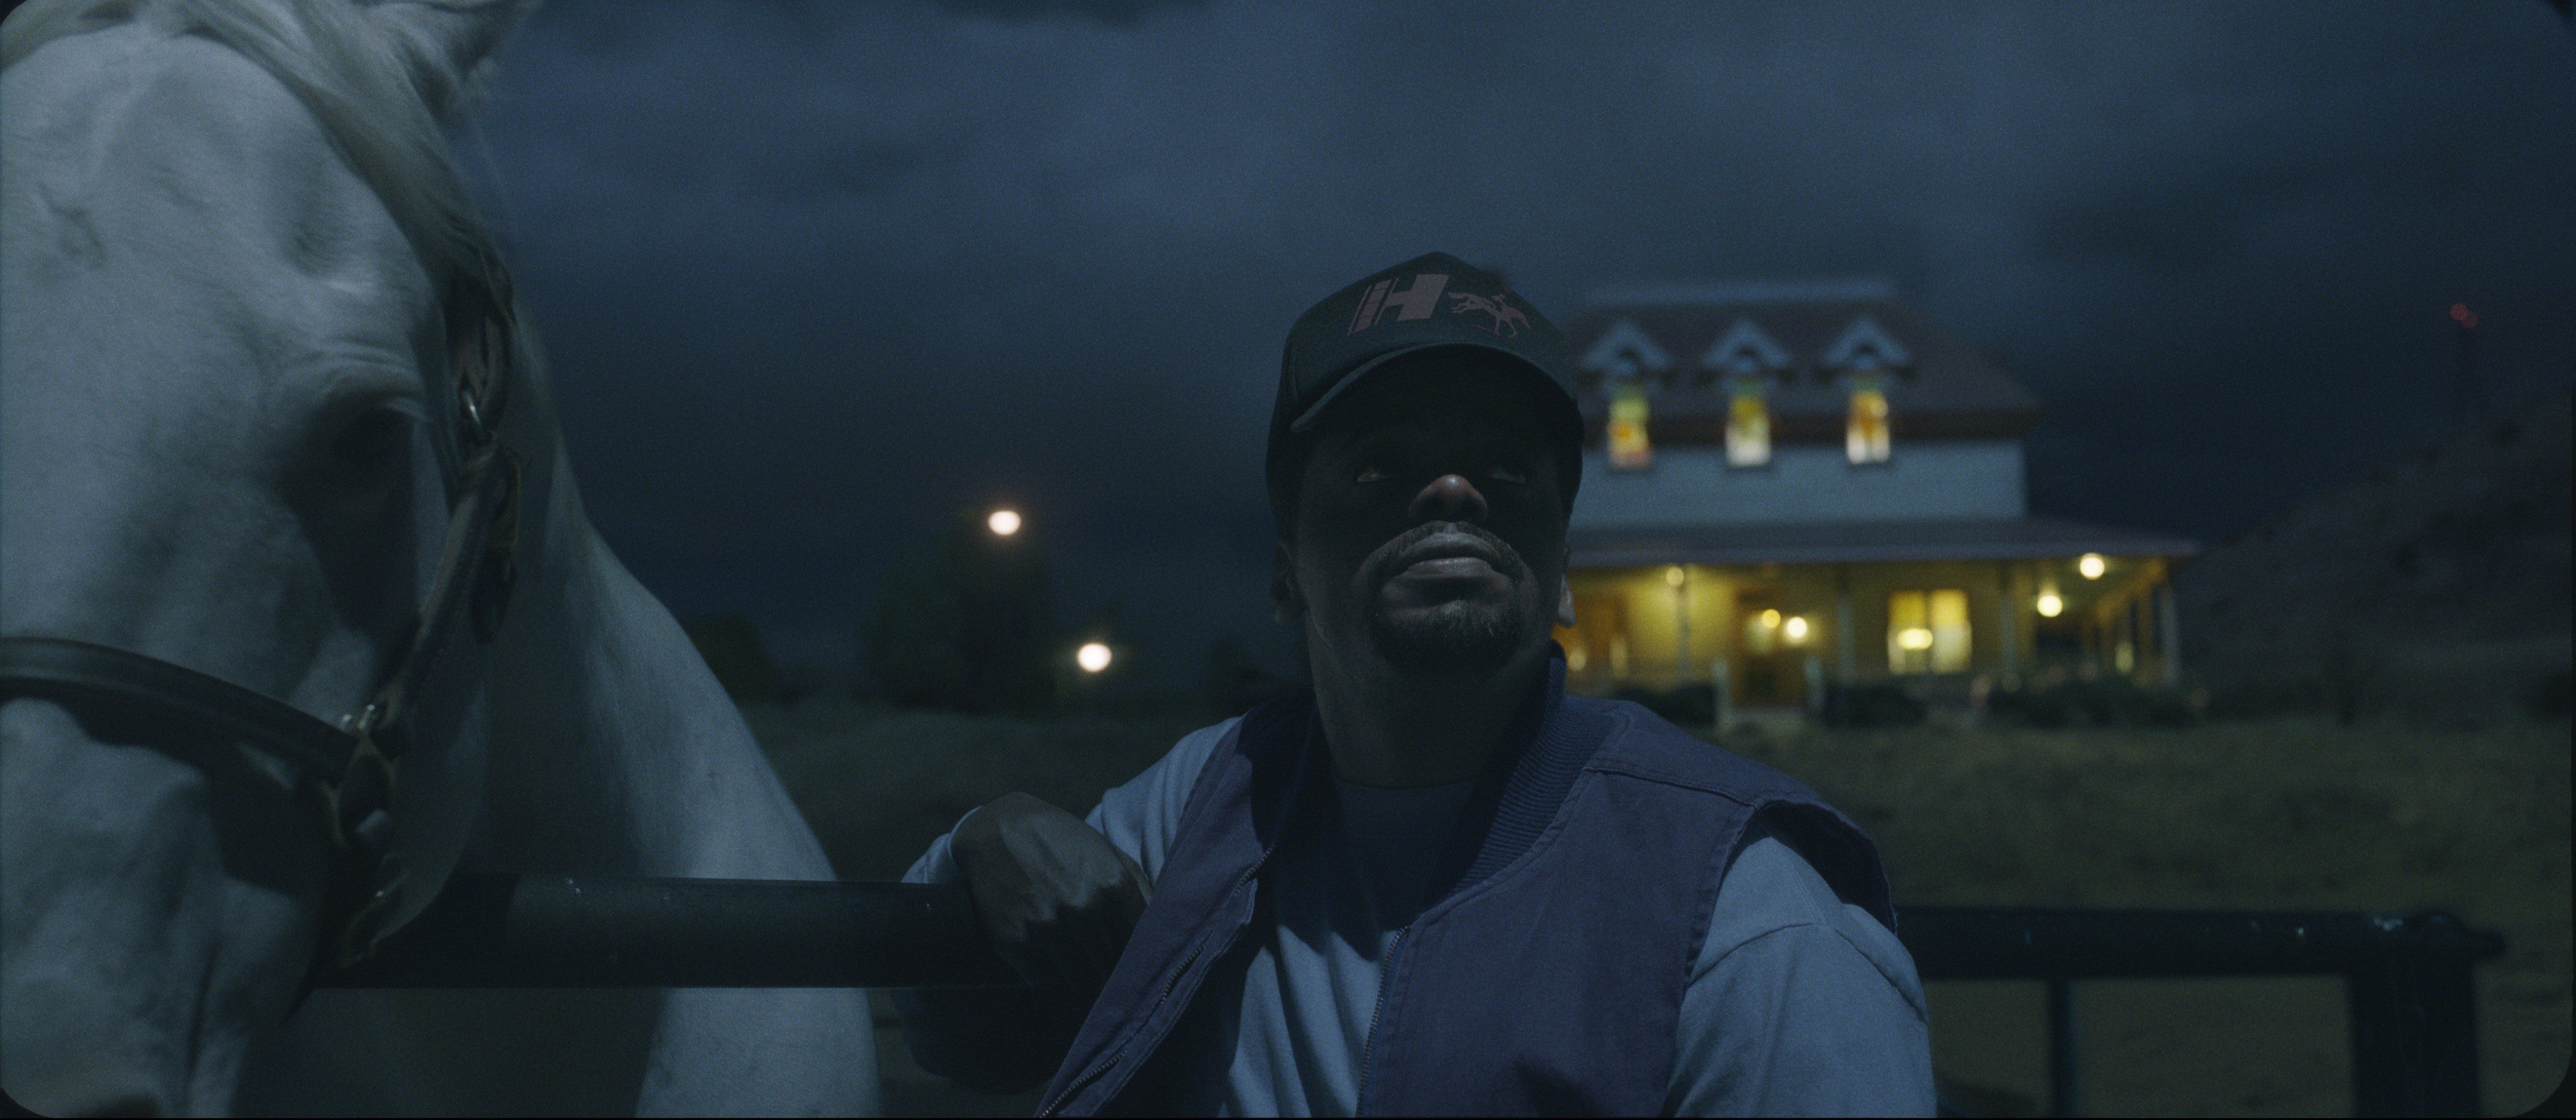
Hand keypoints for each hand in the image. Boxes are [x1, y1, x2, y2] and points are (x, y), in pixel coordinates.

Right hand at [950, 792, 1152, 989]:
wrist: (996, 830)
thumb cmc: (1062, 841)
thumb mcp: (1108, 853)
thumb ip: (1141, 892)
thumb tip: (1168, 932)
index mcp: (1112, 884)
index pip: (1139, 946)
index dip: (1140, 959)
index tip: (1138, 965)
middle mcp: (1081, 909)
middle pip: (1111, 969)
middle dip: (1113, 973)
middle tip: (1109, 971)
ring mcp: (1045, 928)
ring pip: (1080, 982)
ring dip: (1084, 978)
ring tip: (1084, 967)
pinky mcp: (1013, 942)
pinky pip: (1044, 982)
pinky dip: (1052, 978)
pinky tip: (1054, 961)